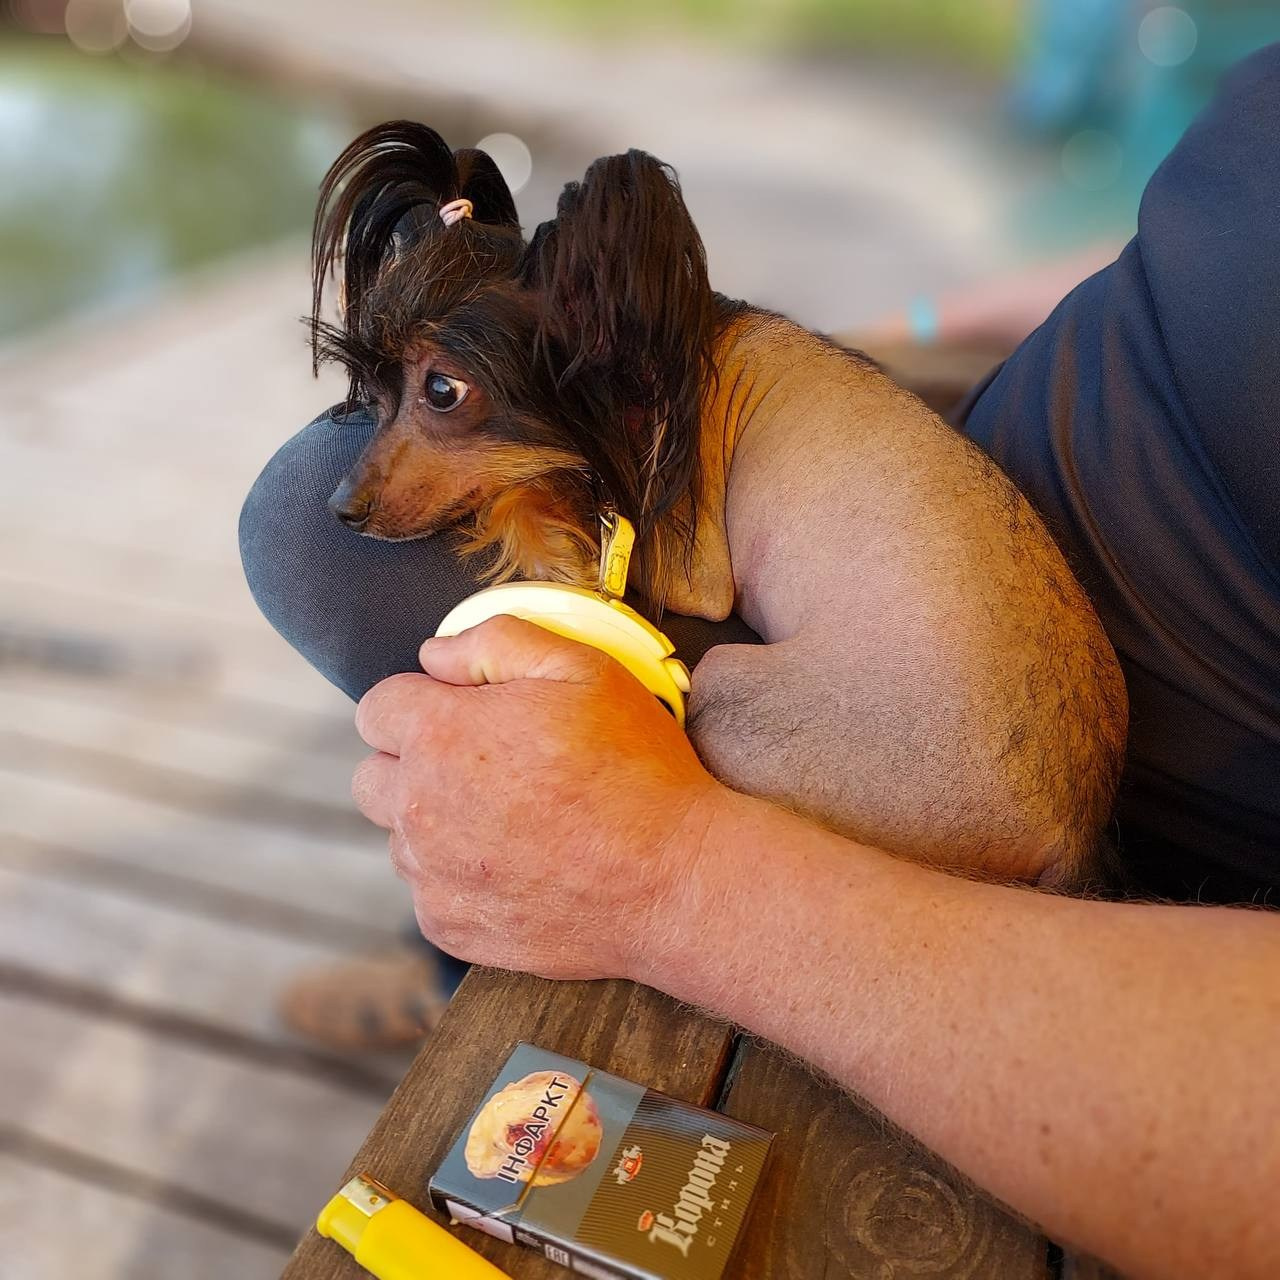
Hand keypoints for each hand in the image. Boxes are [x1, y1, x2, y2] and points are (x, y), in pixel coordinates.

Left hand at [351, 616, 722, 981]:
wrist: (672, 879)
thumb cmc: (634, 768)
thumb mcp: (583, 668)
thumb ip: (496, 642)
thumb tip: (436, 654)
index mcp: (440, 735)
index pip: (377, 708)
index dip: (421, 703)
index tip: (465, 714)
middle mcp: (419, 808)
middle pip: (373, 776)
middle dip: (412, 762)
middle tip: (485, 766)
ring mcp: (430, 875)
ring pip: (401, 836)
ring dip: (438, 822)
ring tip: (513, 819)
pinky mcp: (450, 927)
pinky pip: (430, 891)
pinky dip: (460, 878)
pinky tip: (520, 865)